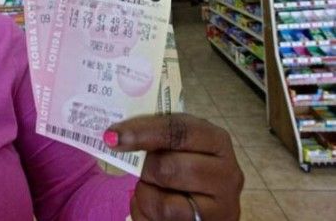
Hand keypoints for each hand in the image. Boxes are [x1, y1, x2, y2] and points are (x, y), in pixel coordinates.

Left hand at [104, 114, 243, 220]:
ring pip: (163, 202)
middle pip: (167, 166)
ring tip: (154, 188)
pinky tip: (155, 207)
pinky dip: (146, 211)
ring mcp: (223, 205)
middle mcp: (228, 172)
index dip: (142, 131)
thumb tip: (114, 135)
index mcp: (216, 140)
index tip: (112, 136)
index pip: (179, 130)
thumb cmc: (183, 167)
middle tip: (143, 170)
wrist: (202, 206)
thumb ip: (156, 136)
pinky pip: (162, 219)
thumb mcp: (176, 146)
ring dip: (146, 193)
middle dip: (145, 169)